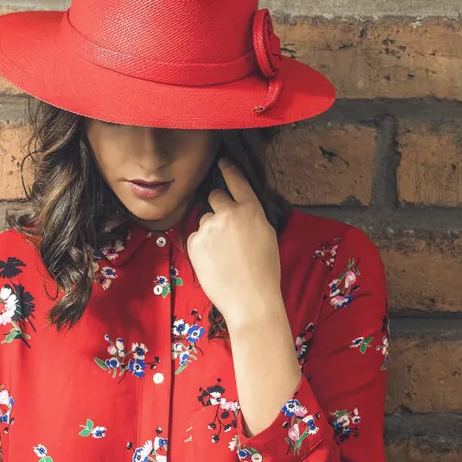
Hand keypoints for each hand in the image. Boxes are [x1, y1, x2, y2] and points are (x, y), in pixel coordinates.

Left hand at [185, 157, 284, 327]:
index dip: (229, 170)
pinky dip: (201, 246)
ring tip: (223, 255)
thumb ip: (251, 216)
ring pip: (204, 220)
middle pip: (214, 197)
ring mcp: (209, 227)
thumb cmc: (264, 271)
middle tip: (225, 230)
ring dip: (210, 231)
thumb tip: (239, 209)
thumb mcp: (266, 235)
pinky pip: (195, 237)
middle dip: (218, 208)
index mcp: (251, 210)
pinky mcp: (195, 242)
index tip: (222, 161)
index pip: (237, 181)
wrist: (250, 299)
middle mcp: (229, 213)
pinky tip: (214, 262)